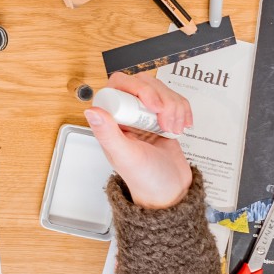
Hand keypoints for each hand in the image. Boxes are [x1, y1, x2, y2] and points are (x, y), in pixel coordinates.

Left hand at [84, 79, 193, 210]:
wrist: (171, 192)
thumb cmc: (145, 180)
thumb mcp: (125, 157)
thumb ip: (107, 134)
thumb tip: (91, 110)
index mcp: (111, 120)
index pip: (120, 84)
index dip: (140, 89)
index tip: (154, 106)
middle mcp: (127, 114)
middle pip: (144, 82)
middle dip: (162, 99)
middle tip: (166, 122)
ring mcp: (146, 114)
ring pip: (161, 89)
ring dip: (174, 107)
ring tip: (173, 129)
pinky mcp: (163, 116)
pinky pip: (175, 99)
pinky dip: (183, 111)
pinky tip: (181, 127)